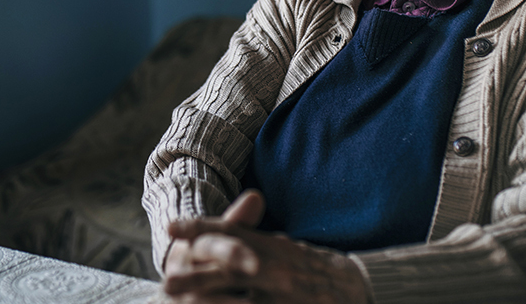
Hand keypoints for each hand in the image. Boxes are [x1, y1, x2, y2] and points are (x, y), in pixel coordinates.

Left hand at [162, 189, 369, 303]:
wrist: (360, 287)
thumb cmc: (314, 270)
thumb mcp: (282, 250)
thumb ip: (253, 240)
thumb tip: (222, 233)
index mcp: (270, 246)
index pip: (232, 233)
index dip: (202, 229)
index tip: (171, 228)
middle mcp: (276, 266)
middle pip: (230, 270)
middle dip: (196, 278)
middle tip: (165, 285)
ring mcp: (285, 291)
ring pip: (241, 301)